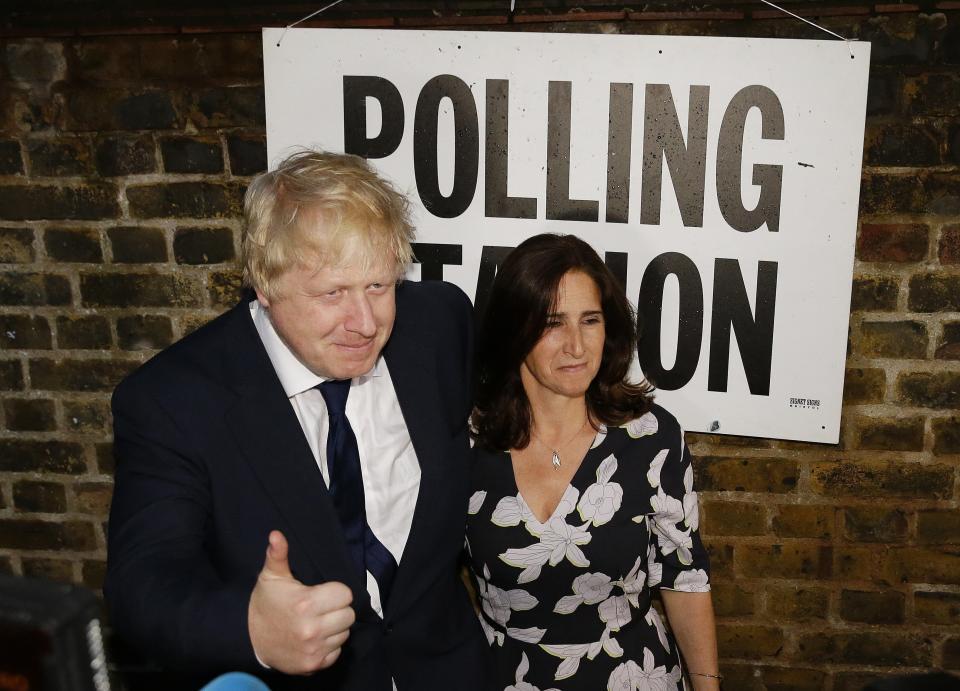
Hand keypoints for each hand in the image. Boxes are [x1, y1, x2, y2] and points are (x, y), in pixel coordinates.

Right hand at [248, 530, 354, 673]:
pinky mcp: (314, 664)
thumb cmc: (265, 604)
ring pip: (345, 633)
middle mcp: (312, 628)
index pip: (346, 594)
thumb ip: (278, 555)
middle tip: (320, 608)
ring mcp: (314, 649)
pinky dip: (329, 646)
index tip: (322, 593)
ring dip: (334, 628)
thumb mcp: (271, 577)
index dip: (335, 592)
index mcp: (306, 603)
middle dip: (337, 609)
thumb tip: (276, 534)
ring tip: (316, 622)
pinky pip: (337, 652)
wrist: (249, 639)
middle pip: (349, 615)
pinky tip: (314, 638)